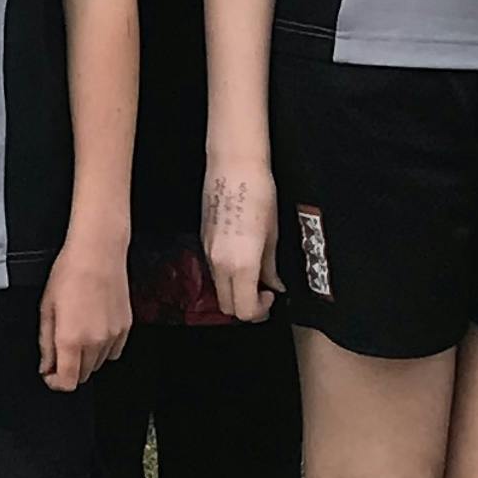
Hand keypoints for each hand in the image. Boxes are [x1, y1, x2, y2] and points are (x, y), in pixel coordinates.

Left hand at [38, 234, 131, 391]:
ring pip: (99, 364)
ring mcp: (113, 336)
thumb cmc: (69, 273)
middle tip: (59, 350)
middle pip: (83, 375)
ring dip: (86, 358)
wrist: (98, 252)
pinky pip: (114, 351)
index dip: (55, 383)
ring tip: (77, 332)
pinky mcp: (125, 327)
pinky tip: (93, 329)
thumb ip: (46, 343)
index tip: (49, 374)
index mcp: (71, 339)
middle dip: (69, 369)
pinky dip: (103, 348)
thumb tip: (46, 366)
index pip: (67, 382)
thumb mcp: (46, 308)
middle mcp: (95, 341)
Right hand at [202, 162, 280, 322]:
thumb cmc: (258, 192)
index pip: (244, 310)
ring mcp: (208, 251)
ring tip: (256, 276)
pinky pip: (214, 270)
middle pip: (228, 306)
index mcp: (240, 263)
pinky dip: (228, 275)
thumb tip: (274, 284)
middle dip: (247, 307)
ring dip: (236, 291)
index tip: (271, 299)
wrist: (234, 165)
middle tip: (265, 294)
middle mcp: (219, 262)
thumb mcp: (273, 234)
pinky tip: (243, 259)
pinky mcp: (204, 240)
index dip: (260, 312)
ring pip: (219, 289)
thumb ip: (271, 266)